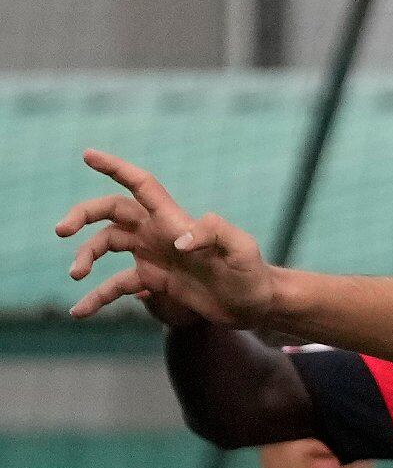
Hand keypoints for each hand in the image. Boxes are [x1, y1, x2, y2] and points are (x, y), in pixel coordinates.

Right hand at [58, 152, 279, 327]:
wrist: (256, 305)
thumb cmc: (252, 274)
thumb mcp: (241, 251)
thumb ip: (214, 234)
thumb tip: (179, 243)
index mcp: (173, 219)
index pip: (140, 185)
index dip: (116, 168)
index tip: (87, 155)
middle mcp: (158, 233)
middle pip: (110, 213)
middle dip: (82, 216)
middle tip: (61, 230)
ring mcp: (153, 256)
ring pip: (106, 246)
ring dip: (86, 257)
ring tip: (75, 275)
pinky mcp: (154, 281)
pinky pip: (117, 286)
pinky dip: (98, 297)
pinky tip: (79, 311)